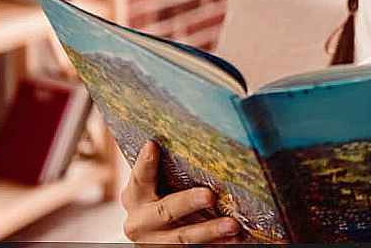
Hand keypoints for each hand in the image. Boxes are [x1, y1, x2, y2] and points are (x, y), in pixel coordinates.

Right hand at [120, 141, 243, 244]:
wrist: (153, 238)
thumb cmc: (161, 200)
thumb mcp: (156, 188)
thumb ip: (167, 171)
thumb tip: (194, 133)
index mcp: (135, 197)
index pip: (139, 179)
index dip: (145, 164)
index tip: (152, 145)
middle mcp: (140, 221)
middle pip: (165, 211)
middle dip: (188, 203)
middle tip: (210, 195)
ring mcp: (155, 242)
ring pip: (183, 238)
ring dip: (210, 230)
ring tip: (233, 224)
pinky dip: (217, 244)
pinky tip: (235, 239)